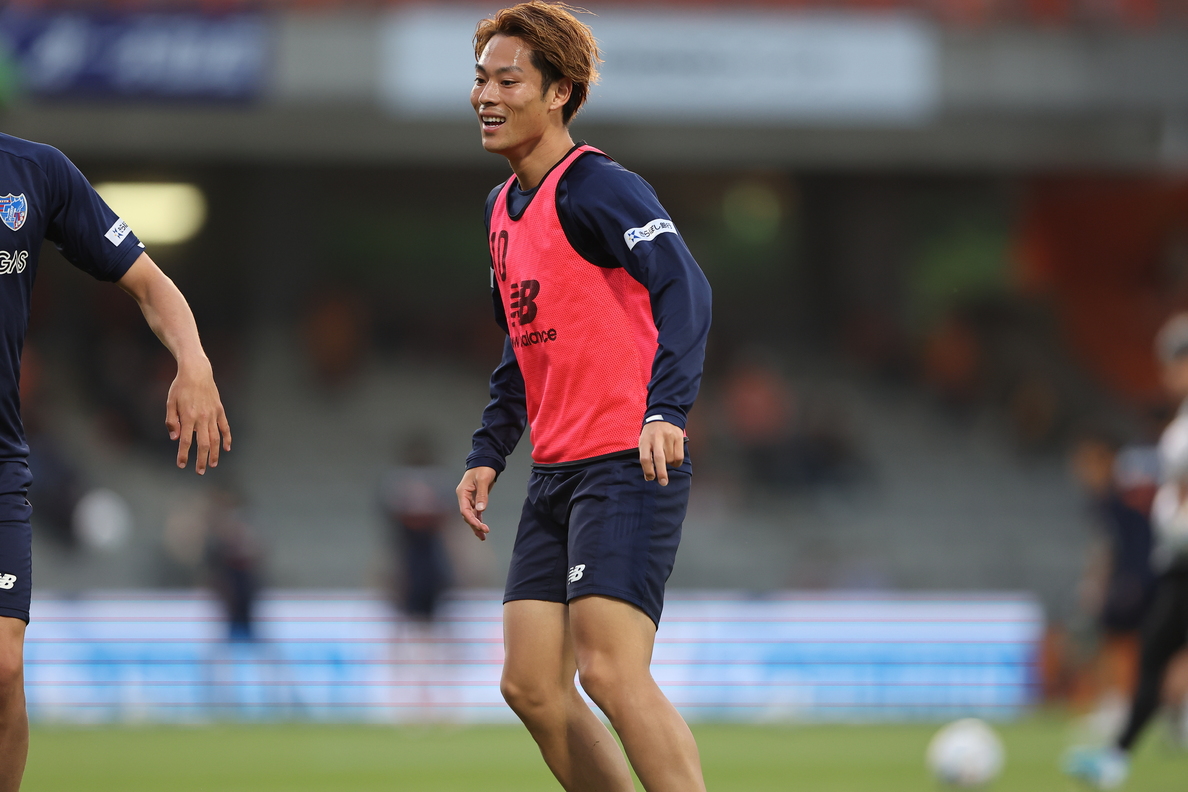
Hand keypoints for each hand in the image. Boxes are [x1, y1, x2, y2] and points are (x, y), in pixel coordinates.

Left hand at [166, 357, 231, 474]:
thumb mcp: (170, 402)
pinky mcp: (220, 410)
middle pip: (204, 444)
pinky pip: (225, 427)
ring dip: (215, 453)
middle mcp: (202, 418)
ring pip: (216, 438)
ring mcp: (213, 414)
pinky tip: (227, 448)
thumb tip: (175, 438)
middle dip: (202, 459)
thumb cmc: (180, 387)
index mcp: (188, 416)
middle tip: (200, 471)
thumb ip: (172, 421)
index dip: (184, 454)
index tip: (181, 465)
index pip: (186, 441)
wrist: (197, 372)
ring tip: (213, 464)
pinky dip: (227, 438)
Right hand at [457, 466, 496, 539]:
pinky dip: (479, 520)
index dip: (471, 519)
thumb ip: (482, 495)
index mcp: (462, 492)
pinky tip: (482, 529)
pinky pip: (476, 513)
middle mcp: (464, 497)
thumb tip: (481, 509)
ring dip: (476, 525)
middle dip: (475, 525)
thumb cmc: (483, 468)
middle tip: (484, 532)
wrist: (486, 460)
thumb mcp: (483, 480)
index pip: (464, 510)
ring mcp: (469, 499)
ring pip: (471, 516)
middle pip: (467, 515)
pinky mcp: (476, 499)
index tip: (480, 526)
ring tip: (483, 536)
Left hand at [639, 420, 683, 485]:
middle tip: (663, 482)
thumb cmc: (651, 433)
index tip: (650, 478)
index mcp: (645, 441)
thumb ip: (646, 457)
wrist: (663, 414)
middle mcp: (656, 439)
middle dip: (661, 473)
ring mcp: (668, 437)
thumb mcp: (644, 441)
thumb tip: (649, 476)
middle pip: (659, 459)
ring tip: (667, 457)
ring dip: (669, 464)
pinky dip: (677, 462)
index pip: (645, 458)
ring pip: (670, 459)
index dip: (648, 470)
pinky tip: (674, 459)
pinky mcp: (678, 437)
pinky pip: (679, 456)